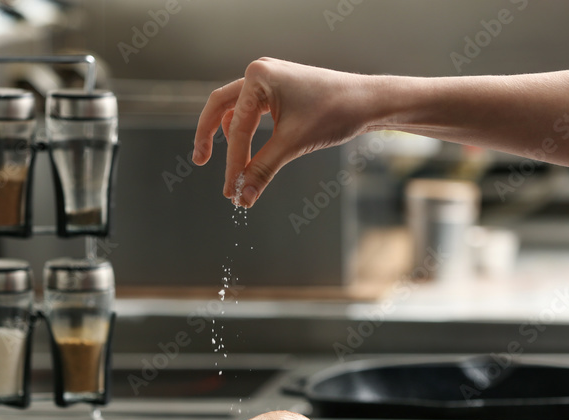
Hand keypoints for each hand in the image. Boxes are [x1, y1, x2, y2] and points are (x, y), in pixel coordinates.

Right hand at [193, 58, 378, 206]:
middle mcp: (259, 72)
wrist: (368, 102)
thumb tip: (242, 197)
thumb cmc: (335, 113)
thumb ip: (263, 170)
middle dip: (208, 136)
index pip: (237, 128)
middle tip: (200, 161)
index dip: (232, 164)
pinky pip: (251, 111)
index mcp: (258, 77)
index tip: (232, 192)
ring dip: (228, 136)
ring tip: (225, 162)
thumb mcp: (293, 144)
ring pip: (234, 109)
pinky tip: (245, 149)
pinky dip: (245, 131)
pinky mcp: (278, 88)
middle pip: (220, 107)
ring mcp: (268, 78)